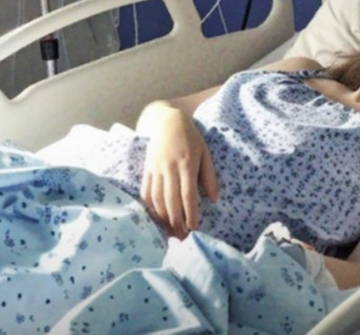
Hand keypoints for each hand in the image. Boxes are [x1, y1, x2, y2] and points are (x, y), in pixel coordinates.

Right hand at [140, 109, 217, 238]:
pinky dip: (150, 207)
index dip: (191, 214)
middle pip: (172, 201)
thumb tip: (214, 199)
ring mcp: (156, 169)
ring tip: (170, 232)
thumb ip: (209, 176)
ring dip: (163, 218)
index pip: (188, 195)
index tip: (194, 229)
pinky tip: (156, 218)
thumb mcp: (205, 152)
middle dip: (177, 222)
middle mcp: (170, 168)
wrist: (166, 121)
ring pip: (157, 199)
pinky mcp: (146, 170)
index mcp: (187, 164)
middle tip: (182, 238)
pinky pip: (146, 192)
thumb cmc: (190, 137)